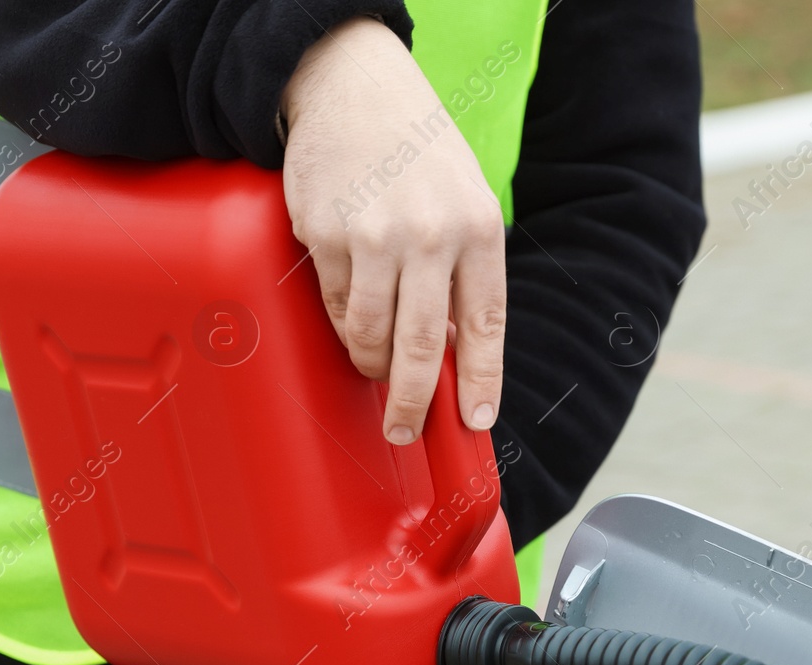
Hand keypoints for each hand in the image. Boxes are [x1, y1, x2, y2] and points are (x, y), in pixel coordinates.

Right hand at [280, 16, 506, 445]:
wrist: (355, 86)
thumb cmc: (416, 150)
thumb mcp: (465, 200)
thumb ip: (464, 272)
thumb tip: (455, 352)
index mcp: (479, 228)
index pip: (486, 324)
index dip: (482, 380)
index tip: (476, 420)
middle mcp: (430, 234)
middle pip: (423, 347)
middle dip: (414, 403)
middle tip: (405, 430)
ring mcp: (374, 235)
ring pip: (369, 335)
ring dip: (371, 364)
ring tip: (373, 367)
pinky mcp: (325, 234)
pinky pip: (333, 305)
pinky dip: (341, 322)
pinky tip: (349, 308)